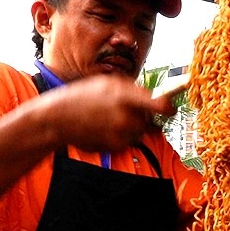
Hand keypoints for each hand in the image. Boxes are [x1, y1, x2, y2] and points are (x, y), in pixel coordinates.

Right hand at [38, 74, 175, 152]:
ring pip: (138, 132)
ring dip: (131, 126)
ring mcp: (120, 135)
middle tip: (122, 108)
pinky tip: (102, 128)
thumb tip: (154, 97)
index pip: (159, 105)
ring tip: (109, 117)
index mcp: (125, 96)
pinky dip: (119, 136)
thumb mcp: (107, 83)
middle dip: (141, 115)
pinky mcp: (114, 147)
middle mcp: (125, 117)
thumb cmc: (82, 96)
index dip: (169, 107)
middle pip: (148, 120)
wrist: (58, 118)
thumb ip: (132, 90)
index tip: (171, 108)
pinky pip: (126, 141)